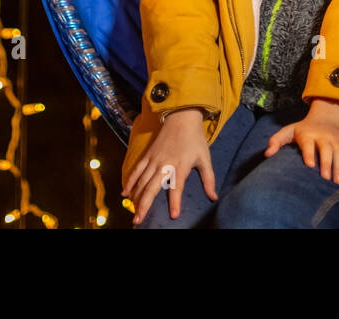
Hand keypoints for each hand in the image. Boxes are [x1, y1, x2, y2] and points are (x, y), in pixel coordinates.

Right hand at [122, 108, 215, 223]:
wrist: (181, 117)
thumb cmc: (195, 140)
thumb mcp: (205, 159)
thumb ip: (208, 179)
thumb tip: (214, 198)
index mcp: (180, 166)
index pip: (177, 187)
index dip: (175, 202)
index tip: (173, 216)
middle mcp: (164, 164)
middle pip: (151, 187)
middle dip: (144, 205)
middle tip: (138, 220)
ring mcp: (154, 159)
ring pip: (142, 181)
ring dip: (136, 198)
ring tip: (133, 213)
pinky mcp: (147, 155)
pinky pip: (136, 170)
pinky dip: (130, 182)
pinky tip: (125, 194)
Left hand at [264, 98, 338, 184]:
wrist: (325, 116)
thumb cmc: (303, 129)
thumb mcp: (288, 131)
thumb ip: (276, 141)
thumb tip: (267, 154)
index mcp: (308, 133)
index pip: (308, 142)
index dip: (309, 152)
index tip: (310, 165)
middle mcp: (324, 135)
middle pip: (327, 148)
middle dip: (327, 163)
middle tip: (326, 178)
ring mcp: (336, 139)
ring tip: (337, 182)